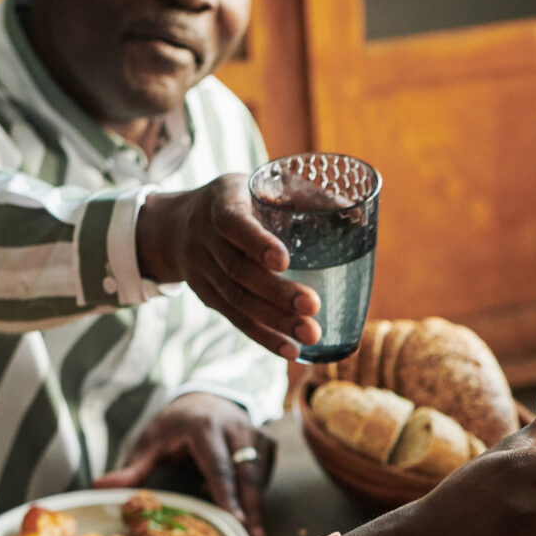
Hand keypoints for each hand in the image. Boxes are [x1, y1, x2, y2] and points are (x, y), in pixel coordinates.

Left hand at [97, 391, 271, 535]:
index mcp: (204, 426)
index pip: (219, 466)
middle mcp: (235, 428)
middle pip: (248, 474)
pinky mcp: (268, 443)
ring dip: (254, 505)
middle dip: (252, 508)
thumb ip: (132, 467)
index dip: (227, 495)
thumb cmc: (174, 427)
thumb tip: (99, 486)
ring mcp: (256, 435)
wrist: (205, 398)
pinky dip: (254, 493)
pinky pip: (264, 475)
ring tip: (252, 533)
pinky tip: (240, 503)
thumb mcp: (150, 442)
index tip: (236, 520)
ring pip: (260, 476)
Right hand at [134, 174, 319, 358]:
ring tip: (311, 335)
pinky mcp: (207, 297)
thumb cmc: (239, 201)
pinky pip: (235, 319)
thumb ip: (303, 197)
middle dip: (277, 292)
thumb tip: (359, 216)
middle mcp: (204, 238)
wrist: (175, 225)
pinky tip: (291, 350)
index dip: (256, 242)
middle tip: (313, 306)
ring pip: (237, 300)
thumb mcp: (260, 185)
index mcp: (221, 203)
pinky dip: (264, 336)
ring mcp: (202, 270)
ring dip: (275, 321)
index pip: (233, 224)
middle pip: (238, 270)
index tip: (284, 260)